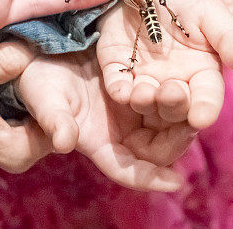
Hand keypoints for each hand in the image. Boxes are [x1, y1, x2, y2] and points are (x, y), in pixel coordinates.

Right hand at [0, 41, 53, 172]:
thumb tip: (31, 48)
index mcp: (18, 152)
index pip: (64, 122)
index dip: (66, 89)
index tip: (64, 55)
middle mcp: (22, 154)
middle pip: (59, 115)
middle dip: (58, 83)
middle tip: (56, 45)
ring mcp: (17, 142)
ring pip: (48, 108)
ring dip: (47, 82)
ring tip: (47, 46)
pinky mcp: (11, 128)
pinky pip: (35, 105)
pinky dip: (34, 84)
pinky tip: (31, 57)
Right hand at [17, 50, 193, 191]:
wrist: (44, 51)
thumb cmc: (40, 82)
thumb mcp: (45, 100)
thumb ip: (55, 121)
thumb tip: (64, 143)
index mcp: (100, 144)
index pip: (128, 170)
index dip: (149, 178)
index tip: (174, 181)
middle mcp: (122, 133)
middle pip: (157, 149)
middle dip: (175, 140)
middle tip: (192, 125)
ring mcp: (134, 110)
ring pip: (167, 123)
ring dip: (181, 114)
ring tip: (189, 96)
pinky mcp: (141, 86)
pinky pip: (166, 95)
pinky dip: (178, 92)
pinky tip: (190, 81)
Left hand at [96, 0, 232, 128]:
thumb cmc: (189, 5)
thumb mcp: (212, 15)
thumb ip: (229, 38)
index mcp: (202, 74)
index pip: (207, 96)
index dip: (205, 108)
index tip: (202, 118)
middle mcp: (173, 83)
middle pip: (174, 104)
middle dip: (172, 104)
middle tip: (170, 94)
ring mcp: (144, 78)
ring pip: (144, 99)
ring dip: (144, 100)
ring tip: (144, 94)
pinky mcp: (117, 69)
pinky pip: (116, 84)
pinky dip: (118, 89)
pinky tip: (120, 91)